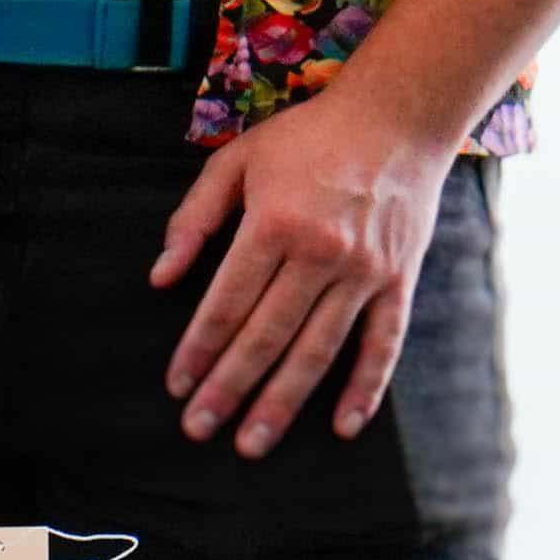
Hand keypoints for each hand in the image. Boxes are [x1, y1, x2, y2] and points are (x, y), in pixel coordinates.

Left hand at [153, 85, 451, 458]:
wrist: (399, 115)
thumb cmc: (310, 136)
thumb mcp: (238, 159)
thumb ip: (195, 217)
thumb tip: (160, 276)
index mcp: (275, 221)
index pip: (228, 301)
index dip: (199, 347)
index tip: (177, 385)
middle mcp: (321, 252)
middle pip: (267, 335)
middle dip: (229, 387)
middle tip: (198, 429)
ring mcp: (364, 271)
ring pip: (318, 350)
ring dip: (283, 402)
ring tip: (251, 443)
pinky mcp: (399, 280)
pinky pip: (384, 343)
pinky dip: (366, 387)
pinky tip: (344, 426)